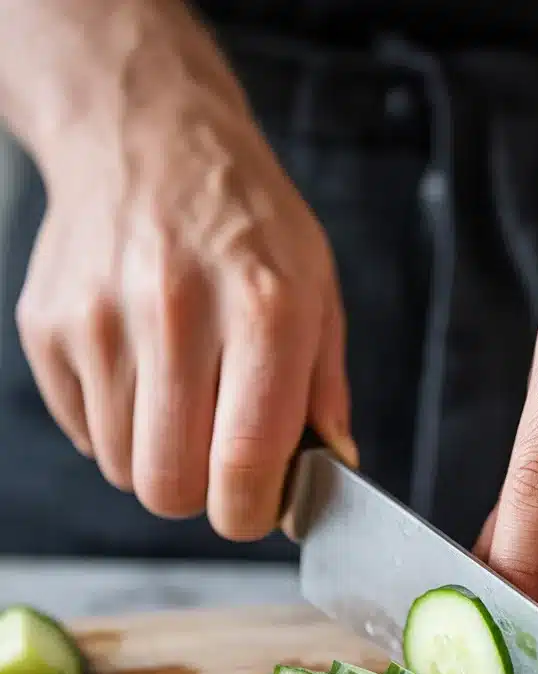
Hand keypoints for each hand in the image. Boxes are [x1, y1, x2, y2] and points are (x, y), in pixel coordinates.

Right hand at [14, 5, 355, 539]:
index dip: (250, 511)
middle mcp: (175, 312)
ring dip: (156, 457)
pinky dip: (116, 424)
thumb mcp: (318, 289)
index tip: (255, 507)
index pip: (245, 462)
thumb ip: (325, 390)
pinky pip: (83, 432)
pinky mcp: (47, 327)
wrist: (147, 137)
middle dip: (200, 494)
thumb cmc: (246, 221)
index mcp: (263, 309)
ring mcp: (99, 319)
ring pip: (121, 468)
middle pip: (169, 485)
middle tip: (218, 459)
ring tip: (181, 399)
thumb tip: (329, 472)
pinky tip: (141, 370)